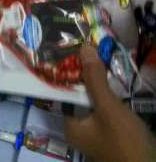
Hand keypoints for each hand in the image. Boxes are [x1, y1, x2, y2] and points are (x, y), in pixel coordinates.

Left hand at [64, 46, 153, 161]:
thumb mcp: (108, 107)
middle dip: (88, 76)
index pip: (65, 92)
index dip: (71, 71)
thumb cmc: (124, 140)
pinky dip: (111, 96)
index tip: (78, 51)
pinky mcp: (113, 134)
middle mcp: (81, 130)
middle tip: (94, 52)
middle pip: (81, 96)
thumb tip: (83, 49)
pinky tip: (117, 83)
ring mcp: (98, 133)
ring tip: (104, 60)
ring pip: (95, 102)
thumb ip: (94, 80)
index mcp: (72, 126)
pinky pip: (107, 109)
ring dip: (101, 85)